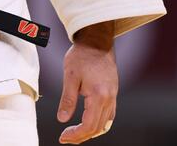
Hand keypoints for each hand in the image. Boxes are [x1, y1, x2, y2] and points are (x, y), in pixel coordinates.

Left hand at [57, 21, 117, 143]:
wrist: (97, 41)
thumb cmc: (82, 55)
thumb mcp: (70, 76)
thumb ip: (68, 99)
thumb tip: (62, 119)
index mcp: (99, 95)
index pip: (89, 125)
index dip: (76, 135)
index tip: (63, 137)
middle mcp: (109, 98)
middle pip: (98, 128)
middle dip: (81, 136)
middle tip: (65, 137)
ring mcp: (113, 96)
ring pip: (105, 124)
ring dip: (90, 131)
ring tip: (75, 133)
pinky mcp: (113, 92)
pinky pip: (109, 115)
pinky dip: (99, 124)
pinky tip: (88, 122)